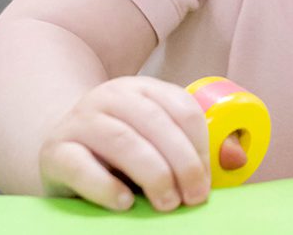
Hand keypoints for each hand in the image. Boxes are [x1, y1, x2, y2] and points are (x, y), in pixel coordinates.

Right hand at [39, 76, 213, 211]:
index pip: (182, 108)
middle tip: (192, 198)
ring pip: (123, 141)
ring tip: (166, 203)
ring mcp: (79, 121)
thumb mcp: (157, 141)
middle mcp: (110, 97)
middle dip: (182, 163)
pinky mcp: (55, 151)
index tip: (206, 181)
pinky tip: (125, 203)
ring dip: (153, 175)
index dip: (200, 146)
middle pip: (156, 123)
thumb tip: (237, 159)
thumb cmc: (120, 152)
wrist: (59, 152)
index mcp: (141, 88)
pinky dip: (106, 187)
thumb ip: (192, 148)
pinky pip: (81, 166)